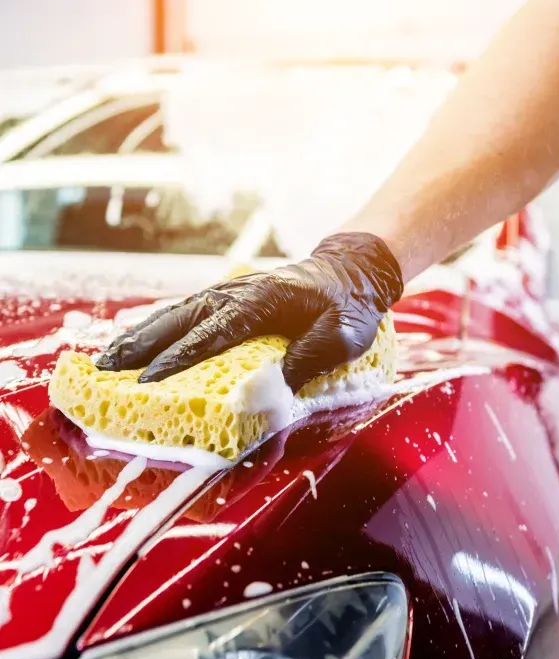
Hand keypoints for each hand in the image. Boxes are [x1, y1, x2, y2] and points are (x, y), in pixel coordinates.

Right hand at [95, 233, 403, 392]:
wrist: (351, 272)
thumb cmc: (349, 307)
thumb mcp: (342, 336)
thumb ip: (309, 358)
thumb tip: (270, 386)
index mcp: (263, 302)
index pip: (212, 334)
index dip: (179, 358)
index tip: (148, 380)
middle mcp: (238, 294)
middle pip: (181, 320)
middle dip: (142, 345)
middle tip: (106, 370)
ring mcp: (231, 292)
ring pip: (177, 314)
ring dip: (142, 335)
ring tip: (108, 360)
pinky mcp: (231, 299)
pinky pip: (188, 313)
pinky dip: (160, 327)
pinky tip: (140, 343)